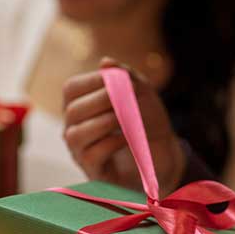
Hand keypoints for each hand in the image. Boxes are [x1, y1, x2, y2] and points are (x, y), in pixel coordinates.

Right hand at [62, 58, 185, 193]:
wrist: (163, 153)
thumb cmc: (147, 121)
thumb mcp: (141, 93)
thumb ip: (125, 76)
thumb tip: (105, 61)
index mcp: (81, 106)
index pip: (71, 88)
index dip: (91, 81)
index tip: (115, 78)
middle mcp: (74, 128)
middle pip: (72, 111)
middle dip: (99, 101)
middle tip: (123, 99)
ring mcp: (81, 152)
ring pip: (75, 135)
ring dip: (103, 122)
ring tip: (125, 119)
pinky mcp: (94, 171)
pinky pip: (91, 156)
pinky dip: (110, 143)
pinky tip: (127, 138)